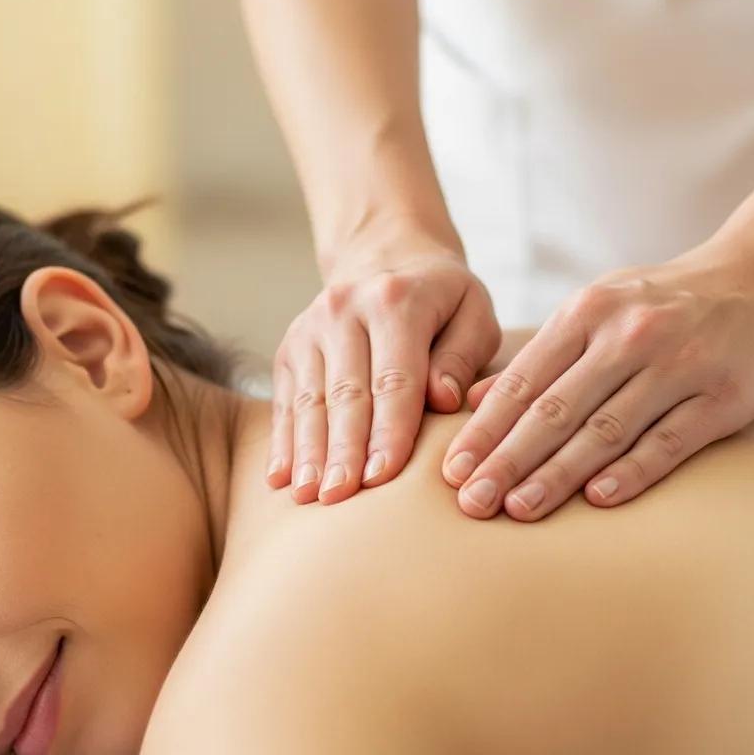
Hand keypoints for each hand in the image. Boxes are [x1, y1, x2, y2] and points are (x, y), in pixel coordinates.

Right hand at [267, 229, 501, 503]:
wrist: (384, 256)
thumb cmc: (442, 300)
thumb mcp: (473, 311)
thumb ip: (462, 354)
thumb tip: (443, 398)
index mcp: (396, 301)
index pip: (394, 378)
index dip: (388, 431)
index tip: (383, 478)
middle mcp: (345, 310)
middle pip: (345, 394)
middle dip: (342, 451)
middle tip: (340, 498)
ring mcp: (310, 328)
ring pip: (309, 400)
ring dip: (308, 453)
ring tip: (308, 498)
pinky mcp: (289, 348)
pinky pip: (285, 401)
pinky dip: (283, 442)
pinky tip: (281, 480)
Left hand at [439, 237, 753, 519]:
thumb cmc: (666, 301)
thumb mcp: (599, 307)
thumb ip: (541, 354)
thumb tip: (472, 400)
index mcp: (589, 312)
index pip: (524, 381)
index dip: (485, 429)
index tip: (451, 472)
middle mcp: (628, 335)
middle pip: (555, 409)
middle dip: (507, 460)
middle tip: (471, 503)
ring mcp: (679, 364)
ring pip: (605, 429)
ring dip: (557, 473)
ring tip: (518, 509)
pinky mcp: (725, 395)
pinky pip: (670, 441)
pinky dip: (632, 471)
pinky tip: (597, 501)